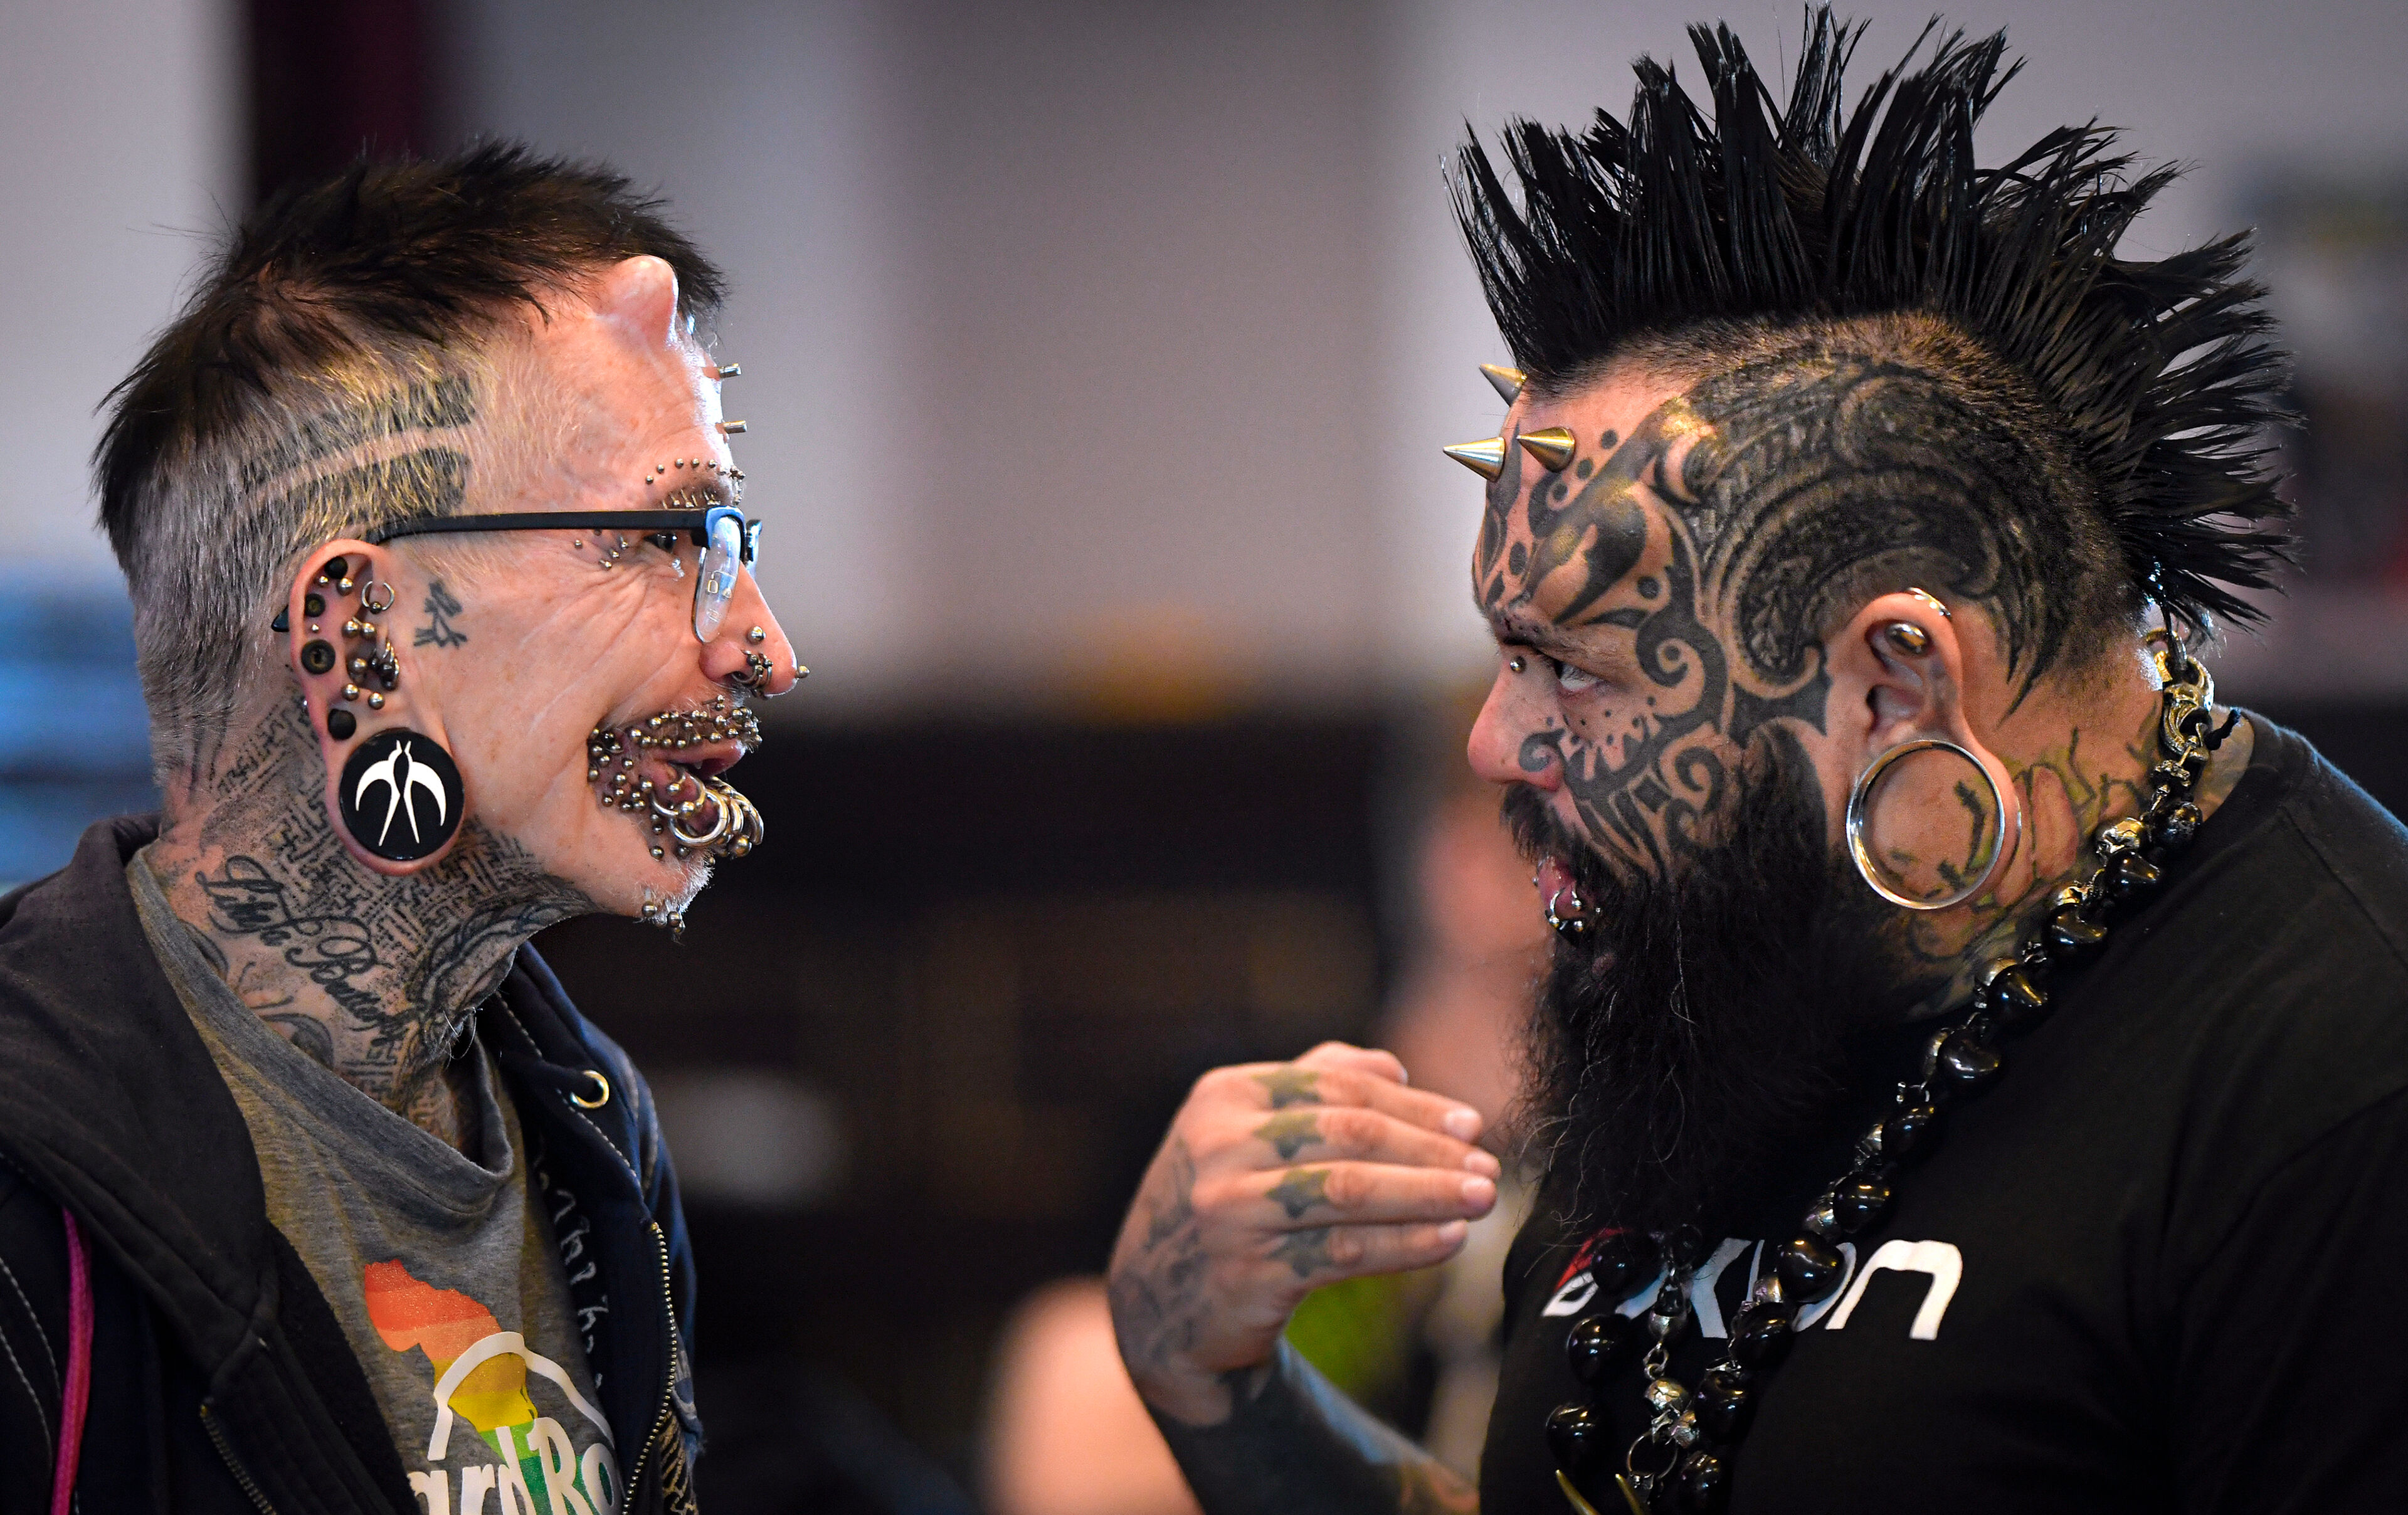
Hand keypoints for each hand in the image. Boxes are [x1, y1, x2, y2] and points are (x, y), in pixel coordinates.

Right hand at [1106, 1041, 1501, 1424]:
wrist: (1156, 1304)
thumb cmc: (1224, 1202)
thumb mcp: (1245, 1130)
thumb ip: (1314, 1085)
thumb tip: (1395, 1065)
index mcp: (1225, 1096)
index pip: (1338, 1086)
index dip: (1414, 1103)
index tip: (1472, 1124)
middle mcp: (1221, 1147)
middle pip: (1351, 1135)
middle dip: (1430, 1149)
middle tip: (1488, 1166)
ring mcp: (1229, 1211)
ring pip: (1351, 1192)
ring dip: (1428, 1194)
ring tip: (1481, 1199)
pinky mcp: (1246, 1274)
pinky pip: (1343, 1253)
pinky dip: (1404, 1245)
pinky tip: (1448, 1242)